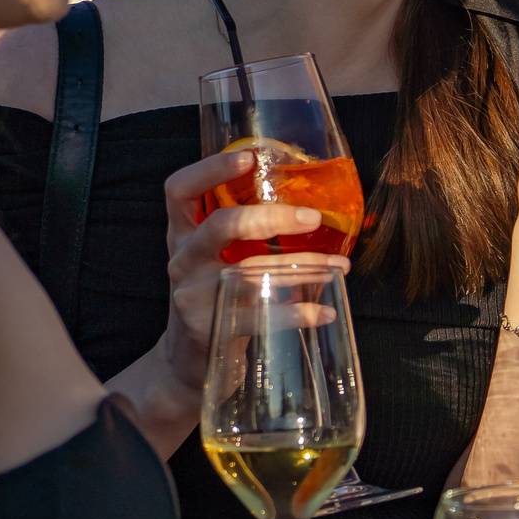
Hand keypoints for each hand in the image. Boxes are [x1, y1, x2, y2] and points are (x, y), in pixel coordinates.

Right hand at [158, 150, 349, 398]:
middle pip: (220, 225)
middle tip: (314, 217)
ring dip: (302, 267)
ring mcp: (192, 296)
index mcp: (182, 234)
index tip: (251, 157)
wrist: (190, 361)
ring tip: (339, 267)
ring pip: (249, 272)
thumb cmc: (216, 297)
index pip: (179, 191)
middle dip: (271, 217)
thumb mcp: (217, 258)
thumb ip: (246, 232)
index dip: (210, 169)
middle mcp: (182, 260)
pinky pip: (259, 317)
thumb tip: (313, 204)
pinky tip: (325, 311)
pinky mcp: (209, 329)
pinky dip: (298, 314)